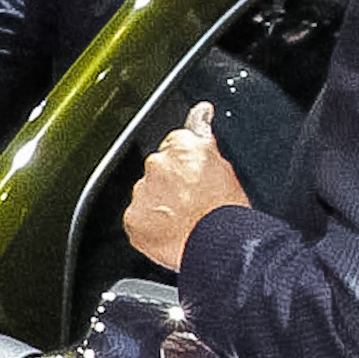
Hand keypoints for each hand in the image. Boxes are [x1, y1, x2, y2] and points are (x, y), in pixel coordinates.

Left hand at [120, 103, 248, 273]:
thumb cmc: (225, 210)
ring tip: (180, 219)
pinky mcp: (132, 218)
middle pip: (157, 169)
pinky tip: (168, 231)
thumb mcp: (225, 166)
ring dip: (157, 203)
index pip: (174, 144)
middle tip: (188, 202)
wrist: (218, 244)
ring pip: (145, 193)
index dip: (184, 163)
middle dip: (168, 183)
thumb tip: (202, 113)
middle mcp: (158, 165)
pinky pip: (136, 219)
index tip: (191, 177)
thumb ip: (204, 139)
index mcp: (183, 147)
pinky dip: (147, 225)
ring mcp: (143, 192)